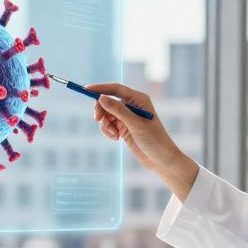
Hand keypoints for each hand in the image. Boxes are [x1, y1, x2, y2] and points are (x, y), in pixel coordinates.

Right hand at [85, 82, 198, 199]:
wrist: (161, 159)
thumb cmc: (154, 139)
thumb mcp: (135, 124)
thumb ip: (118, 110)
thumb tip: (101, 98)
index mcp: (138, 99)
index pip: (116, 89)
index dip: (100, 88)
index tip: (86, 90)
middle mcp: (132, 105)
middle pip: (108, 100)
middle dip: (101, 110)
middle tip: (97, 119)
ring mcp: (127, 117)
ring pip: (106, 114)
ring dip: (106, 125)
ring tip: (115, 135)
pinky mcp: (124, 127)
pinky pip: (109, 124)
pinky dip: (108, 131)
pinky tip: (117, 139)